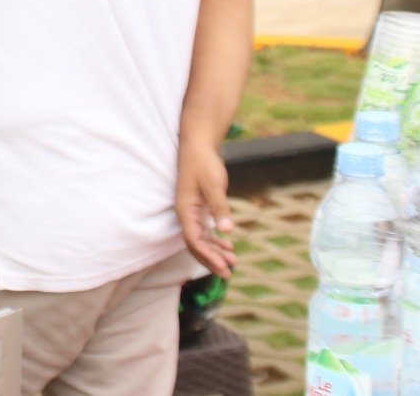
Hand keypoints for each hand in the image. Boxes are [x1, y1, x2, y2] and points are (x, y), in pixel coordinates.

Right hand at [176, 137, 235, 277]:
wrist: (198, 146)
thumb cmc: (203, 163)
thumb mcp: (214, 184)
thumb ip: (220, 207)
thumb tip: (226, 230)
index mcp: (185, 210)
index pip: (194, 240)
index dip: (208, 256)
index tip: (224, 267)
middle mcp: (186, 214)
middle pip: (196, 244)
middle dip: (212, 259)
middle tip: (230, 272)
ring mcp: (192, 211)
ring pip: (201, 239)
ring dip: (215, 251)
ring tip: (234, 261)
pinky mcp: (200, 207)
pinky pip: (205, 229)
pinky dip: (215, 239)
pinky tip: (228, 244)